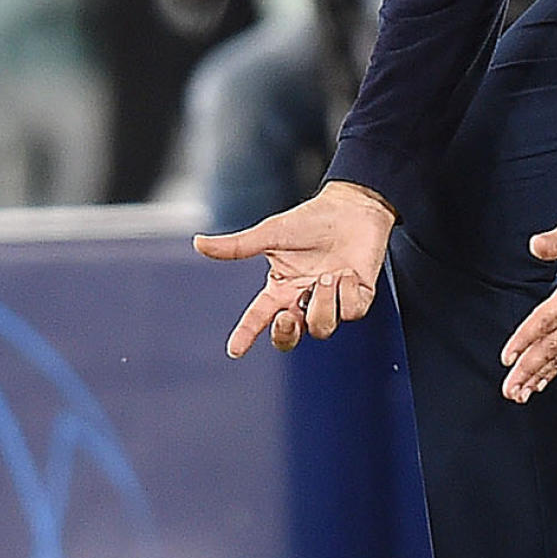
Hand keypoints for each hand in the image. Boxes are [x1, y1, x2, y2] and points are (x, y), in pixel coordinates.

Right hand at [194, 183, 394, 357]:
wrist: (352, 207)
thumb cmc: (311, 219)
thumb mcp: (271, 233)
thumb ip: (237, 246)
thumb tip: (199, 243)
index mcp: (282, 288)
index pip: (259, 317)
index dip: (246, 334)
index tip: (234, 350)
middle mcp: (305, 299)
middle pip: (290, 336)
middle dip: (286, 333)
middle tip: (288, 314)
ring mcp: (331, 301)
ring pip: (323, 327)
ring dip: (324, 303)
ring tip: (328, 275)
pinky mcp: (357, 297)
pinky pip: (352, 312)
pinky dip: (348, 294)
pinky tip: (348, 273)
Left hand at [499, 197, 556, 404]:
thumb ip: (555, 241)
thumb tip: (536, 245)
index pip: (546, 322)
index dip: (525, 339)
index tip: (506, 357)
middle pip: (553, 346)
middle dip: (529, 370)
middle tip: (509, 390)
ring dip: (541, 375)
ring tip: (522, 394)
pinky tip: (545, 378)